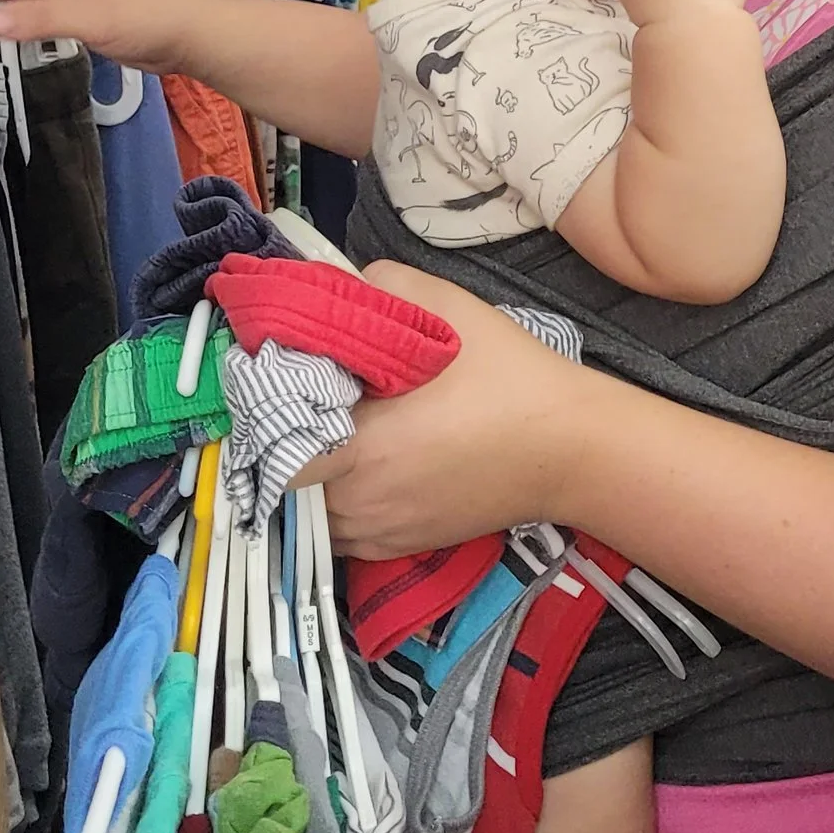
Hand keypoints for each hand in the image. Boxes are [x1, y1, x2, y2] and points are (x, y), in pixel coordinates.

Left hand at [299, 268, 601, 554]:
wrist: (570, 447)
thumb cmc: (508, 378)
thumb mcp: (445, 306)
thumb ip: (377, 285)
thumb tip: (335, 287)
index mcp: (361, 448)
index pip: (272, 449)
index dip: (263, 413)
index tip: (272, 381)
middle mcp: (360, 502)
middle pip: (283, 482)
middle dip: (281, 443)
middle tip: (298, 403)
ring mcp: (381, 532)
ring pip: (309, 512)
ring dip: (306, 479)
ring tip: (324, 435)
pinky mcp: (401, 546)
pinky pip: (341, 532)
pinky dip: (334, 505)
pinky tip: (356, 468)